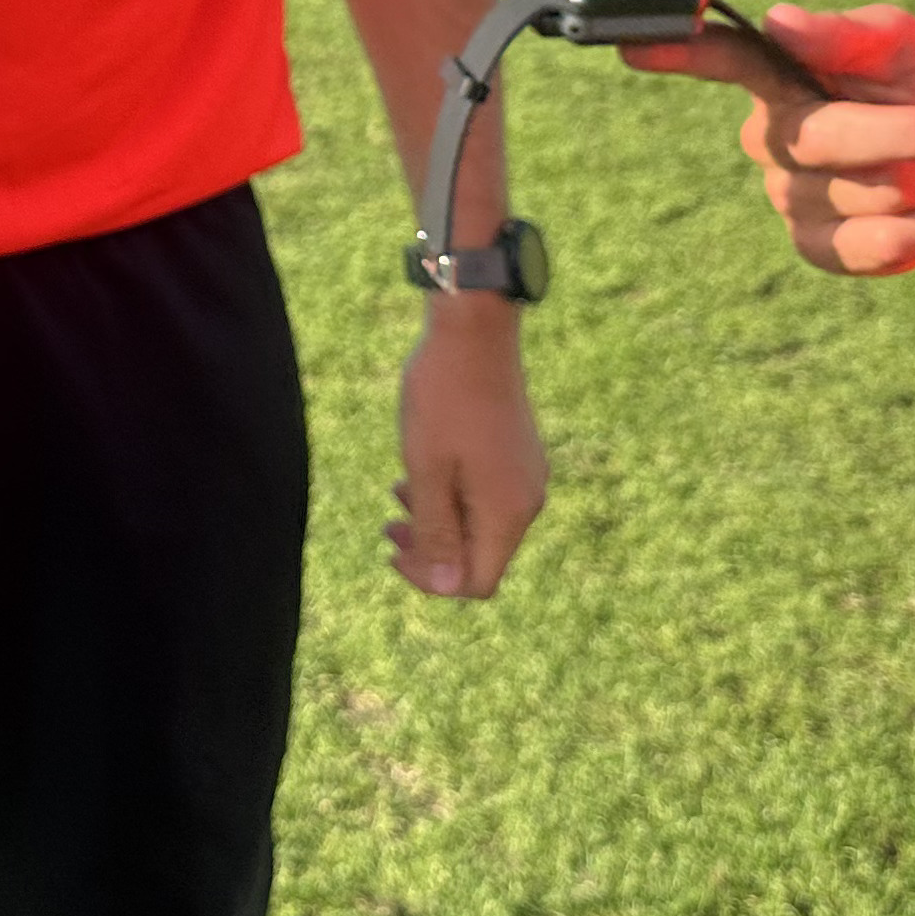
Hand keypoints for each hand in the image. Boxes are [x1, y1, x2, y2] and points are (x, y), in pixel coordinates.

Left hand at [387, 299, 545, 598]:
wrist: (474, 330)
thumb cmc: (442, 398)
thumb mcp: (426, 469)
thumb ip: (436, 530)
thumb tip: (444, 585)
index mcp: (507, 512)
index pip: (477, 581)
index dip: (432, 578)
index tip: (393, 548)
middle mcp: (528, 501)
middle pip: (481, 556)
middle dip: (430, 549)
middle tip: (387, 526)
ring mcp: (527, 475)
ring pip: (481, 525)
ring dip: (438, 520)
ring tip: (397, 493)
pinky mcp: (519, 454)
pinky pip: (488, 497)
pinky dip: (454, 495)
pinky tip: (423, 470)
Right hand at [625, 1, 914, 275]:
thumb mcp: (904, 44)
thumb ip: (846, 33)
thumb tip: (780, 20)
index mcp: (780, 75)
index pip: (722, 59)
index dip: (678, 53)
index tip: (633, 45)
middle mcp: (770, 135)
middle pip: (822, 139)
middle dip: (906, 135)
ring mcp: (789, 195)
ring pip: (855, 195)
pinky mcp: (816, 246)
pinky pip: (857, 249)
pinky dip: (912, 233)